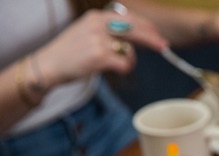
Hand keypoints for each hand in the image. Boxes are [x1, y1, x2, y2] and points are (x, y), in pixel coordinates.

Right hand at [36, 9, 166, 85]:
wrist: (49, 65)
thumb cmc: (71, 52)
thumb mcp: (88, 32)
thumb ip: (110, 31)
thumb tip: (138, 35)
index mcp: (96, 17)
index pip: (128, 18)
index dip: (146, 26)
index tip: (158, 34)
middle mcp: (98, 25)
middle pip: (134, 30)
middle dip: (152, 39)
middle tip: (163, 46)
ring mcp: (98, 40)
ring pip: (129, 51)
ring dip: (130, 61)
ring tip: (118, 65)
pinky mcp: (99, 56)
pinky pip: (124, 63)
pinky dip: (125, 69)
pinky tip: (117, 70)